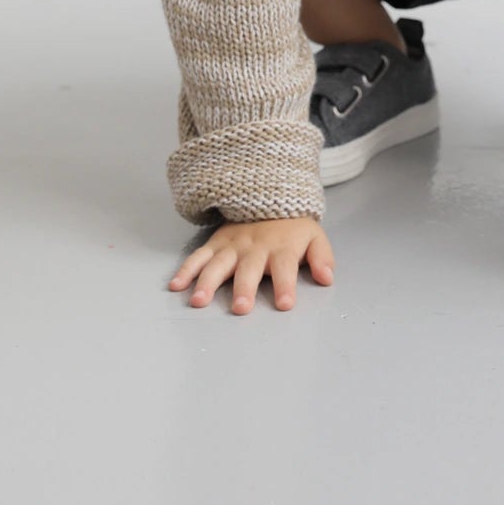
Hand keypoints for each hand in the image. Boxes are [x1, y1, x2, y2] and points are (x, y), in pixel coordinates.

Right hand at [168, 216, 334, 314]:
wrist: (270, 196)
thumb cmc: (292, 227)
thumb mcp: (314, 237)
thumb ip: (322, 258)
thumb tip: (327, 278)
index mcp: (282, 247)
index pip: (285, 267)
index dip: (285, 285)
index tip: (285, 303)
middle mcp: (255, 247)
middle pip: (249, 268)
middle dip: (244, 287)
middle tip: (241, 307)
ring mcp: (232, 245)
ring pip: (218, 263)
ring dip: (207, 282)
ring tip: (198, 301)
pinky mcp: (216, 243)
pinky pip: (199, 256)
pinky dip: (186, 269)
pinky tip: (176, 285)